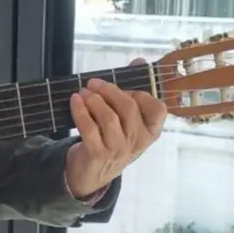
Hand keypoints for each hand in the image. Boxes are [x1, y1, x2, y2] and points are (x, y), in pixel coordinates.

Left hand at [65, 58, 166, 197]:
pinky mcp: (97, 154)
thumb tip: (140, 60)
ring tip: (83, 92)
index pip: (158, 109)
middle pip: (129, 108)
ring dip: (94, 100)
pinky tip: (75, 101)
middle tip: (93, 83)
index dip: (142, 94)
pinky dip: (80, 111)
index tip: (126, 87)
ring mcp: (118, 150)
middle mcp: (137, 141)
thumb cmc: (112, 138)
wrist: (92, 172)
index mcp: (150, 131)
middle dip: (110, 91)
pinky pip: (89, 129)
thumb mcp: (126, 120)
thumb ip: (133, 90)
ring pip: (109, 118)